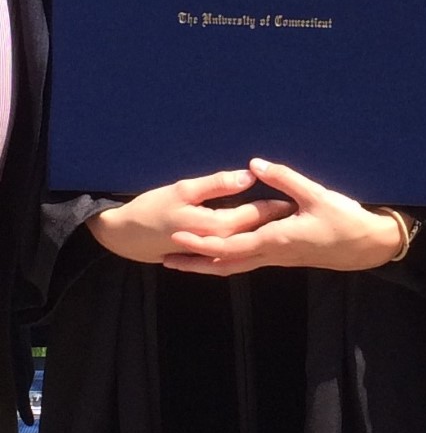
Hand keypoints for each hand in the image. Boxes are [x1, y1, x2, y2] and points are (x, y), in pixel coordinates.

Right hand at [85, 169, 292, 263]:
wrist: (121, 235)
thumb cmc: (151, 207)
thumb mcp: (183, 190)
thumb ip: (217, 184)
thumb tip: (248, 176)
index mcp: (212, 228)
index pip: (251, 218)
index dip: (272, 207)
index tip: (294, 197)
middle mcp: (213, 245)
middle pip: (251, 233)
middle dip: (274, 222)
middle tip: (297, 209)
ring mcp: (207, 254)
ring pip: (242, 246)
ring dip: (262, 235)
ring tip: (283, 223)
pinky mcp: (200, 256)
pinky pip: (228, 253)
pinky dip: (244, 246)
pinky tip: (258, 240)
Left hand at [161, 158, 405, 275]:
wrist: (364, 246)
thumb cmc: (342, 219)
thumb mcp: (315, 194)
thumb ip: (284, 179)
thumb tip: (254, 165)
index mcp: (275, 239)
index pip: (230, 246)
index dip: (202, 242)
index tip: (178, 237)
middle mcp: (271, 254)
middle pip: (225, 263)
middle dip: (196, 261)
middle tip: (167, 259)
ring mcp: (276, 259)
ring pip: (235, 267)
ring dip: (208, 266)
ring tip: (183, 264)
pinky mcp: (282, 256)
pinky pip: (246, 263)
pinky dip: (227, 262)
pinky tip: (220, 257)